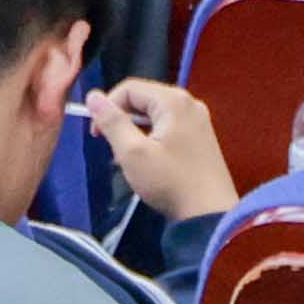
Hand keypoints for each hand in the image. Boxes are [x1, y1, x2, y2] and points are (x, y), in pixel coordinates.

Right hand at [90, 79, 235, 222]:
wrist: (210, 215)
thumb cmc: (169, 182)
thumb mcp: (132, 153)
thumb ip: (111, 121)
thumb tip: (93, 95)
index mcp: (173, 101)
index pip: (128, 88)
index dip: (107, 107)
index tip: (97, 136)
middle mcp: (189, 103)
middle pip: (143, 99)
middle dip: (122, 121)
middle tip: (114, 150)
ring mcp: (199, 120)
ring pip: (154, 114)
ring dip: (136, 132)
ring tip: (130, 159)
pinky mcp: (202, 137)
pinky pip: (169, 126)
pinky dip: (153, 138)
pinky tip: (150, 161)